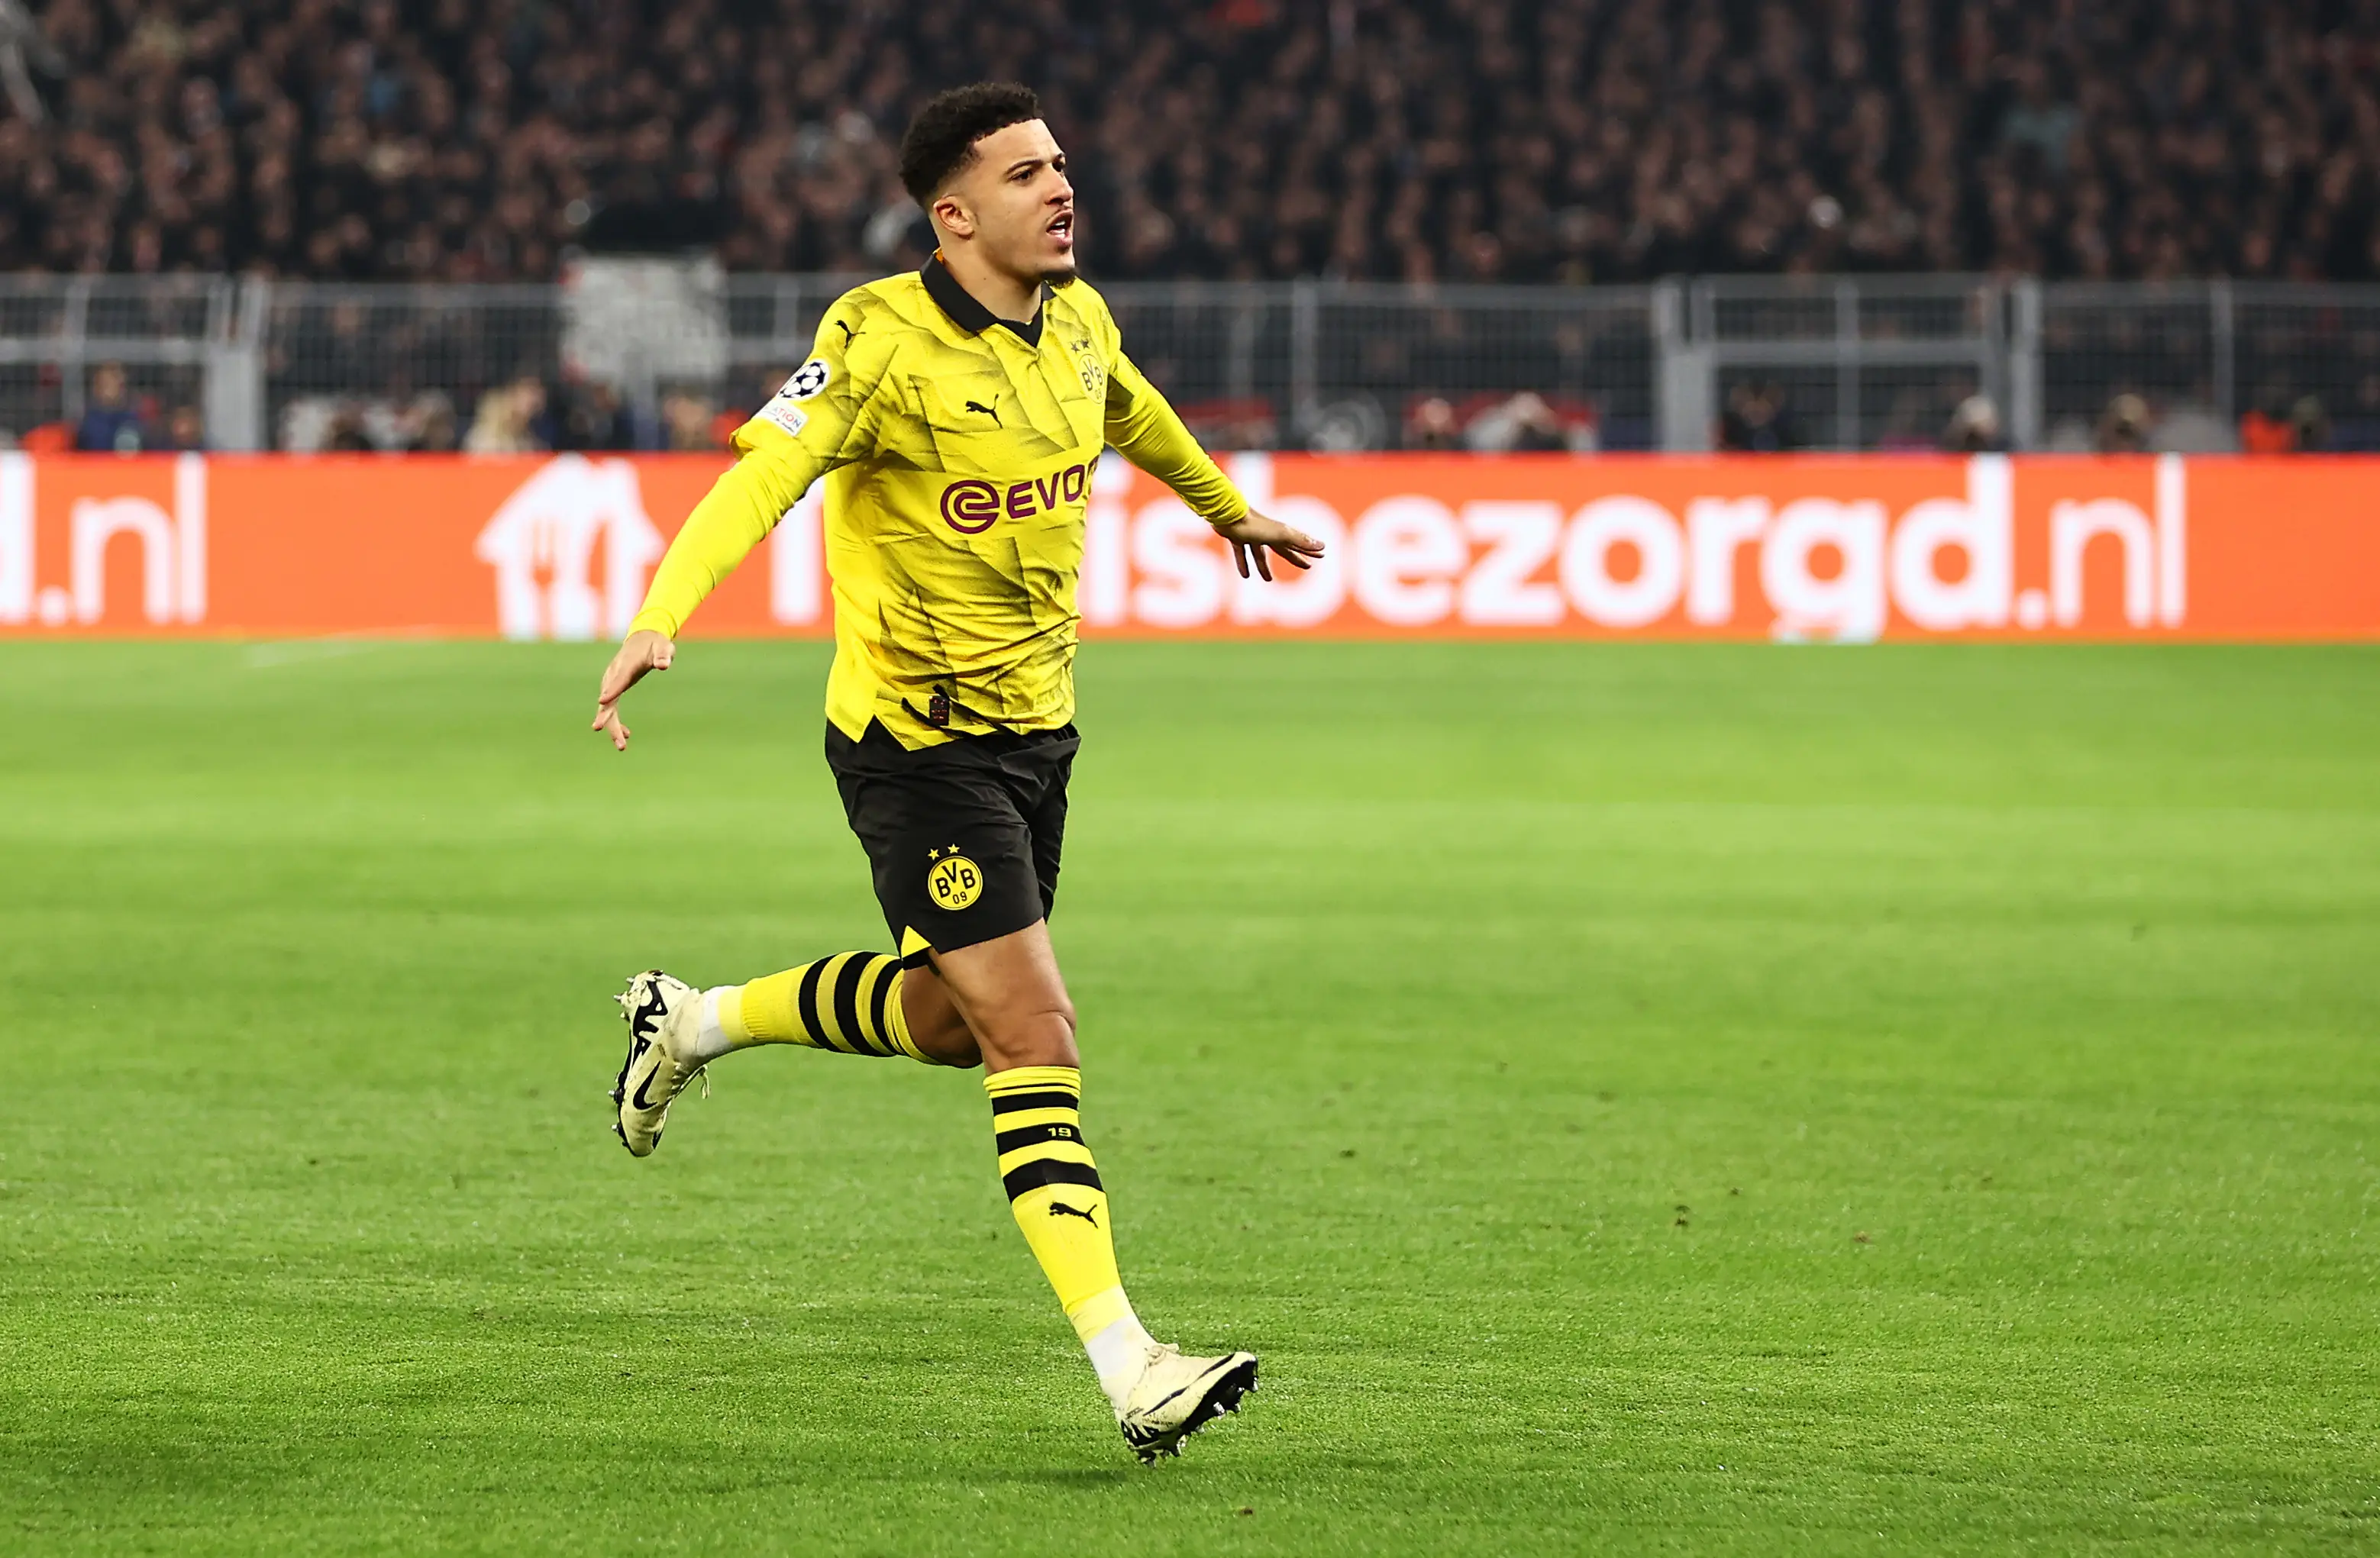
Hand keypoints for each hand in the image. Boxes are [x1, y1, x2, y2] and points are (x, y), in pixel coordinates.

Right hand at [592, 628, 673, 750]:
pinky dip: (616, 721)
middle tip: (612, 736)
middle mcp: (614, 675)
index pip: (618, 680)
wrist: (644, 638)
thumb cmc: (656, 644)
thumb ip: (663, 656)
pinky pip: (611, 707)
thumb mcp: (663, 648)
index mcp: (625, 666)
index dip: (610, 691)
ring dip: (612, 726)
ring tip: (622, 746)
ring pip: (607, 707)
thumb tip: (664, 664)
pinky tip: (628, 734)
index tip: (602, 703)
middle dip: (609, 719)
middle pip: (608, 700)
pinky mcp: (614, 687)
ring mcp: (612, 682)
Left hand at [1216, 508, 1325, 580]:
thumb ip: (1300, 541)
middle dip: (1295, 558)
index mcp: (1279, 533)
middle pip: (1283, 549)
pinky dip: (1243, 563)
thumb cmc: (1255, 525)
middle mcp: (1267, 533)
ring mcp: (1251, 534)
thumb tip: (1323, 546)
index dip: (1310, 550)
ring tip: (1268, 580)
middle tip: (1307, 566)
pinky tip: (1245, 576)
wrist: (1228, 514)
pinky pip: (1241, 553)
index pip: (1298, 544)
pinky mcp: (1236, 537)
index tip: (1321, 555)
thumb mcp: (1281, 535)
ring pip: (1260, 553)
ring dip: (1264, 566)